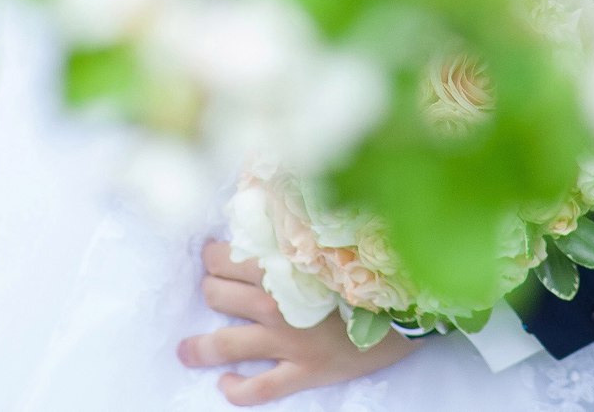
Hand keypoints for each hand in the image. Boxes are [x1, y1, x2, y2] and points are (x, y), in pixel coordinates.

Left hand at [178, 238, 421, 404]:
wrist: (406, 308)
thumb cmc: (365, 268)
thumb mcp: (325, 241)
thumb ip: (291, 229)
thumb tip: (264, 203)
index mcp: (276, 266)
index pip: (221, 257)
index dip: (212, 256)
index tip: (214, 256)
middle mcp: (273, 304)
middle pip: (216, 295)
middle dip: (210, 292)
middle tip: (214, 292)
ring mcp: (286, 342)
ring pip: (226, 343)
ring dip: (200, 348)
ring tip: (187, 351)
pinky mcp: (304, 372)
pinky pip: (260, 389)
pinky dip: (238, 390)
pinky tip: (227, 385)